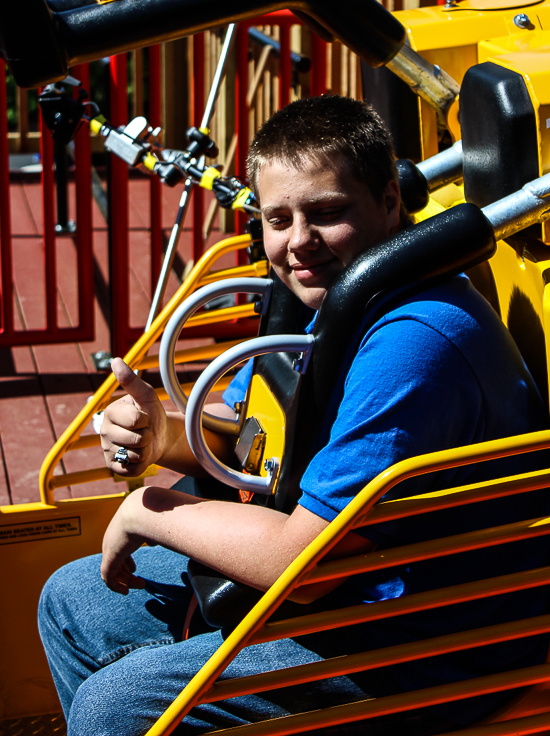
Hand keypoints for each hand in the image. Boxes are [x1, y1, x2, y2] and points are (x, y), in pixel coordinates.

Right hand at [101, 358, 166, 475]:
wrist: (158, 437)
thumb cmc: (151, 413)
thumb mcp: (146, 396)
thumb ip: (131, 381)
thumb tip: (115, 360)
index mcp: (110, 412)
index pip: (135, 420)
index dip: (147, 420)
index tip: (144, 416)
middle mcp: (104, 432)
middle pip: (138, 439)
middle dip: (148, 436)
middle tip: (144, 431)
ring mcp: (107, 450)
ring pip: (136, 455)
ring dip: (146, 450)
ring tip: (142, 443)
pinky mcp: (113, 467)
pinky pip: (132, 469)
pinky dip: (141, 464)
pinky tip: (138, 455)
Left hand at [101, 498, 145, 593]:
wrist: (141, 511)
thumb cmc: (152, 514)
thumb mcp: (154, 524)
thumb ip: (152, 534)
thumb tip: (153, 542)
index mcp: (121, 529)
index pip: (119, 548)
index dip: (126, 560)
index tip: (134, 570)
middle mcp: (112, 538)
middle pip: (115, 561)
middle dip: (125, 573)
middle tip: (139, 582)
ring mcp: (109, 548)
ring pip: (111, 571)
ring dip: (125, 581)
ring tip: (139, 586)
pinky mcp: (109, 558)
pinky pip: (108, 578)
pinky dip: (116, 586)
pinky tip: (126, 591)